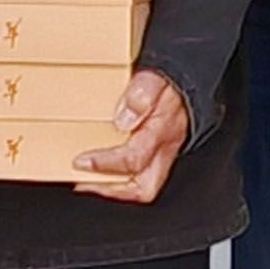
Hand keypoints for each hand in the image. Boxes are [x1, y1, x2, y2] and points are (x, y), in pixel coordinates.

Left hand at [73, 67, 191, 205]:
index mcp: (162, 131)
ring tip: (87, 178)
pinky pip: (139, 175)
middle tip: (84, 180)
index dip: (105, 164)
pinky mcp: (158, 153)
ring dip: (113, 187)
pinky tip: (101, 167)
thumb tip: (123, 118)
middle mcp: (164, 148)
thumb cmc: (170, 81)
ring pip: (142, 186)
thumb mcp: (154, 79)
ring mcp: (162, 153)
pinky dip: (117, 177)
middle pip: (144, 188)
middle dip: (111, 189)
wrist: (188, 80)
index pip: (134, 158)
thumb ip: (140, 94)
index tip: (81, 161)